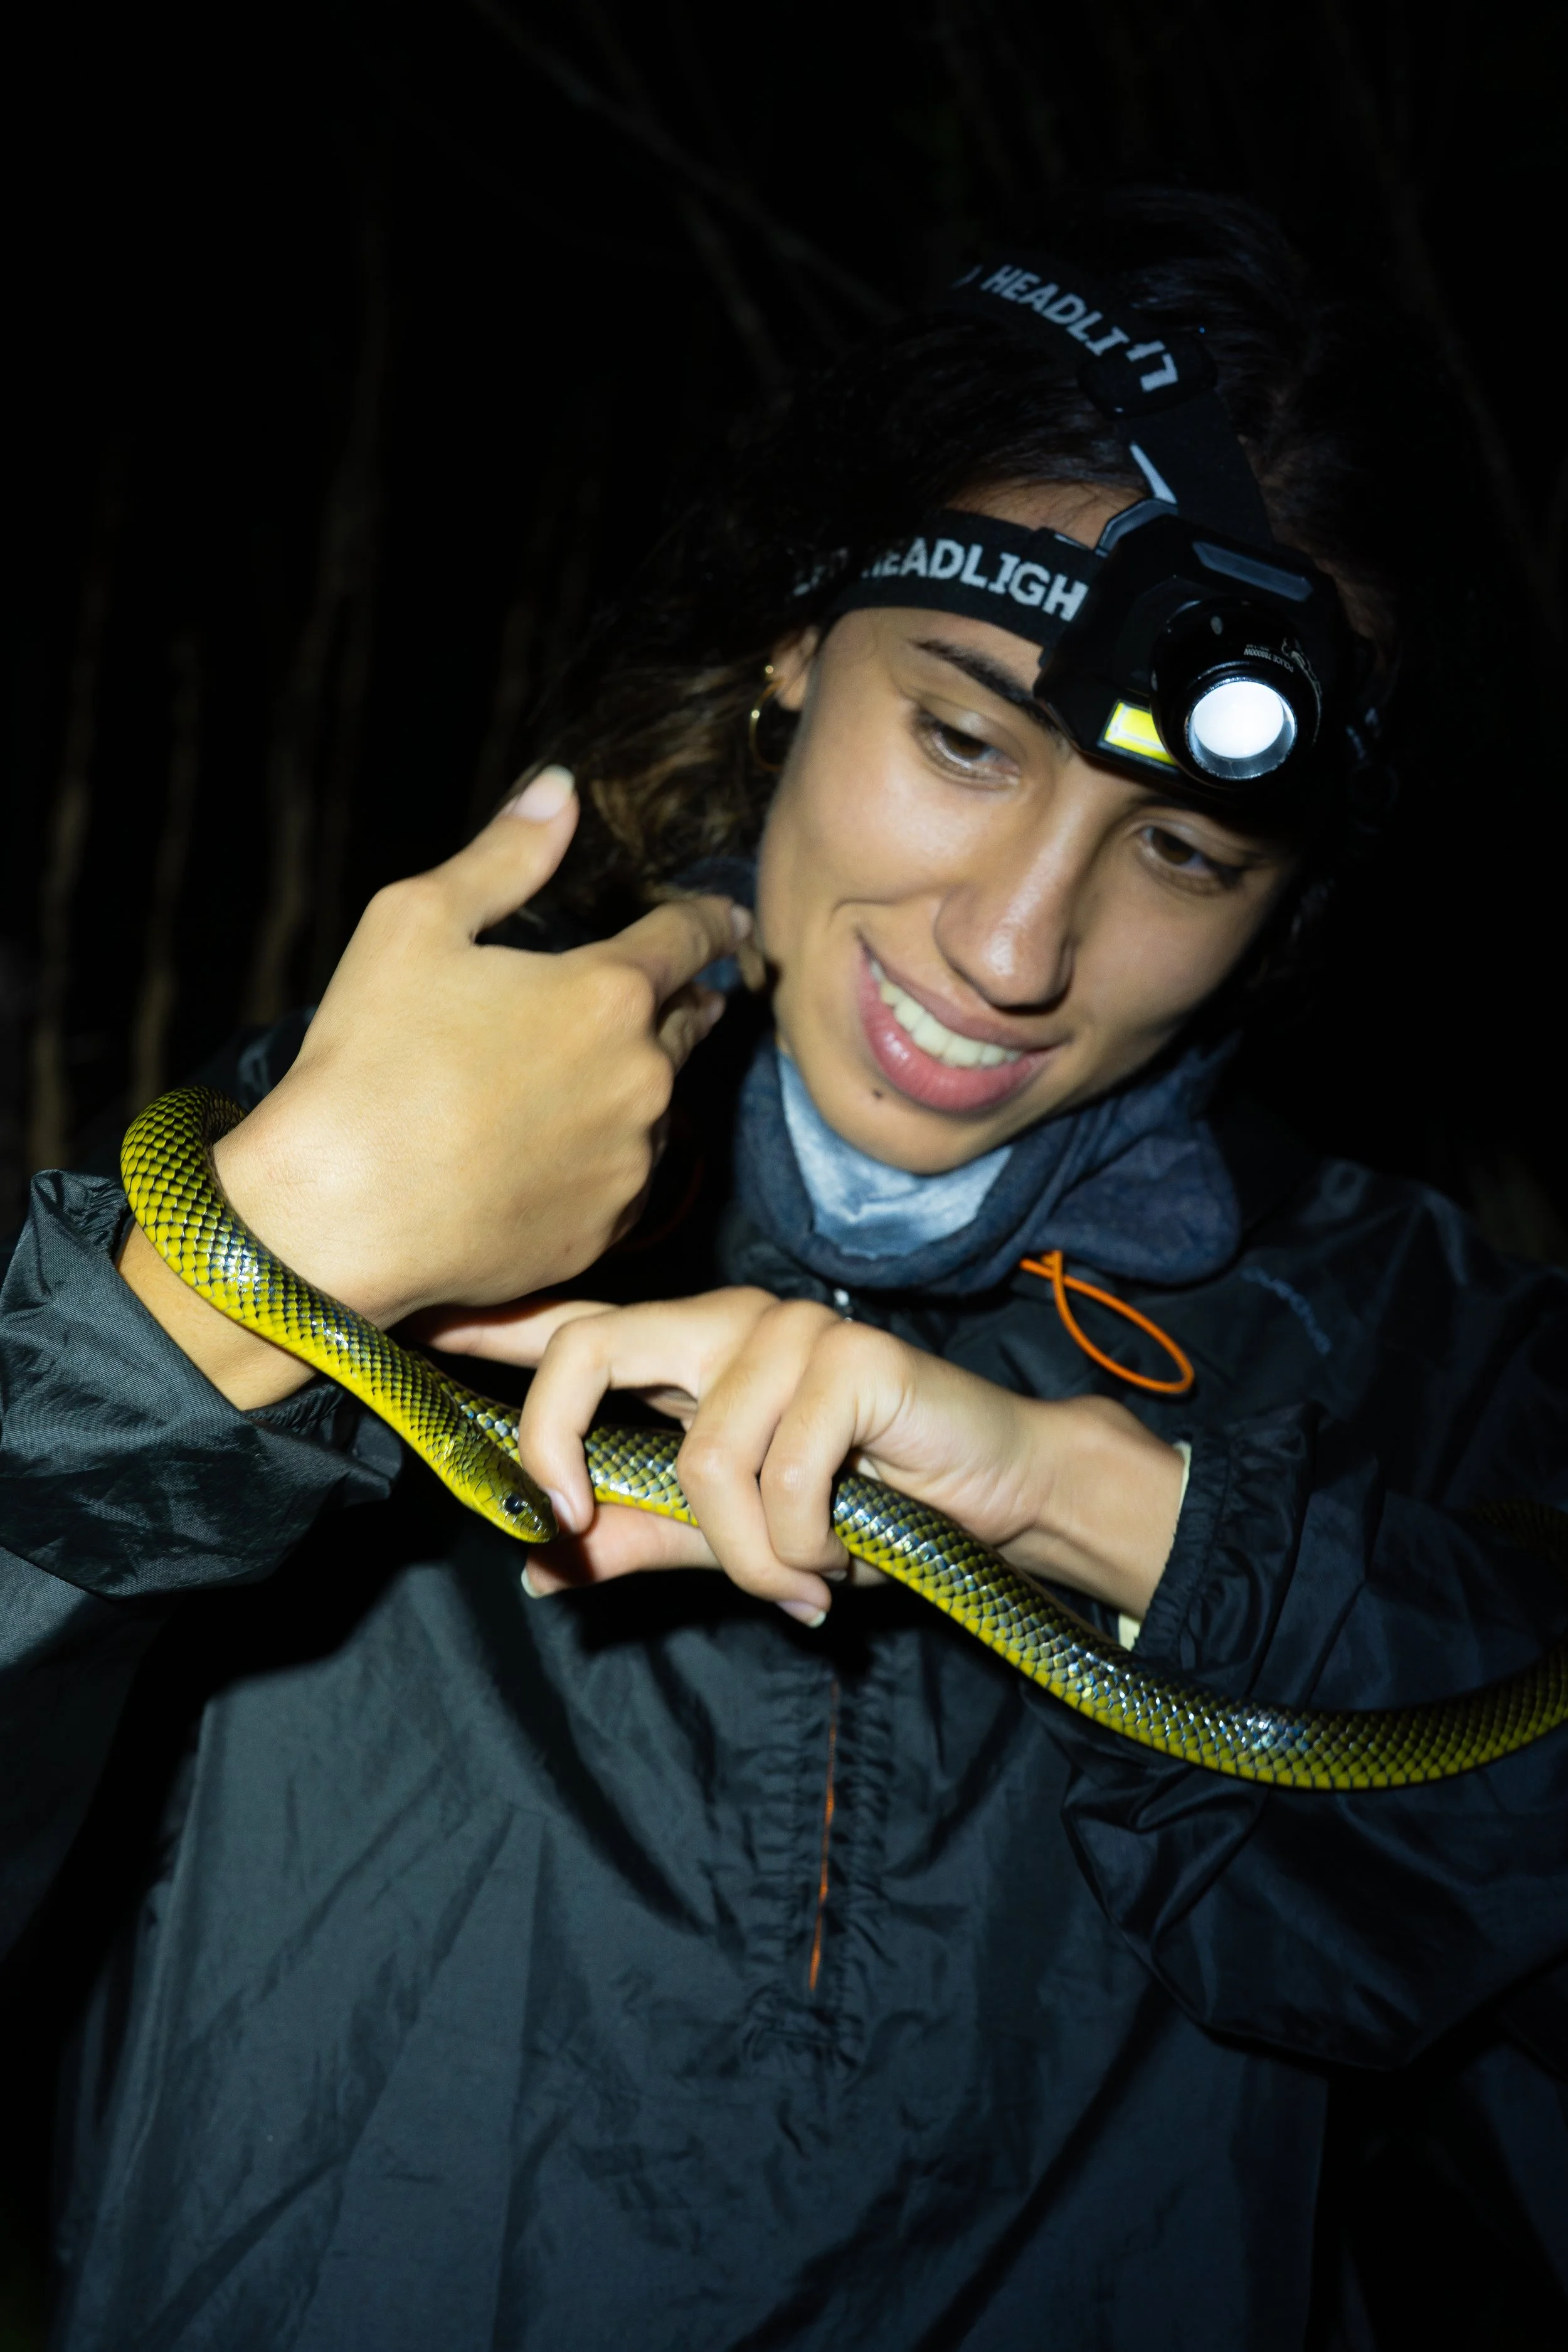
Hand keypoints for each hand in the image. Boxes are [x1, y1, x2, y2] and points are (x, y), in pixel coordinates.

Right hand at [120, 769, 750, 1405]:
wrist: (337, 1216)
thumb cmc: (368, 1061)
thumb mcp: (415, 922)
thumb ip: (503, 855)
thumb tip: (560, 792)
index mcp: (609, 992)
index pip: (691, 938)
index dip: (709, 920)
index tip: (726, 919)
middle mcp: (643, 1078)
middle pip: (687, 1023)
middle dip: (676, 1002)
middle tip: (651, 996)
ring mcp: (631, 1161)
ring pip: (658, 1105)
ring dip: (632, 1083)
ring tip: (564, 1082)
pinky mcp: (607, 1230)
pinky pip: (626, 1178)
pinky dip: (603, 1156)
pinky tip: (544, 1152)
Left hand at [428, 1287, 1187, 1625]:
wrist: (1001, 1493)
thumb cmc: (871, 1509)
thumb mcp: (739, 1539)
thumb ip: (646, 1539)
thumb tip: (536, 1573)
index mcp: (692, 1357)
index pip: (573, 1329)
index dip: (490, 1327)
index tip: (418, 1332)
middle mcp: (728, 1323)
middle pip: (588, 1348)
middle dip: (554, 1443)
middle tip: (570, 1525)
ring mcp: (788, 1330)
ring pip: (699, 1457)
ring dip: (745, 1555)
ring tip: (798, 1583)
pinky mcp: (847, 1355)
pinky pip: (775, 1475)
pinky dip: (798, 1548)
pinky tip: (837, 1563)